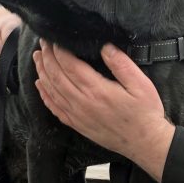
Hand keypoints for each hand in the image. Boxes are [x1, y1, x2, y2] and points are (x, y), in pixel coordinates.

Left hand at [33, 41, 175, 181]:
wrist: (145, 143)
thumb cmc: (145, 112)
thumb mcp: (141, 84)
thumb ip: (121, 64)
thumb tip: (105, 46)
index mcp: (97, 90)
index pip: (70, 65)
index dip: (58, 51)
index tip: (52, 39)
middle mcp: (82, 103)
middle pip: (57, 76)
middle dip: (47, 58)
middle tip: (42, 43)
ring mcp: (77, 116)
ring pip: (52, 91)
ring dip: (42, 73)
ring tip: (37, 58)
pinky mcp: (77, 125)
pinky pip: (55, 109)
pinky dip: (45, 96)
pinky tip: (40, 86)